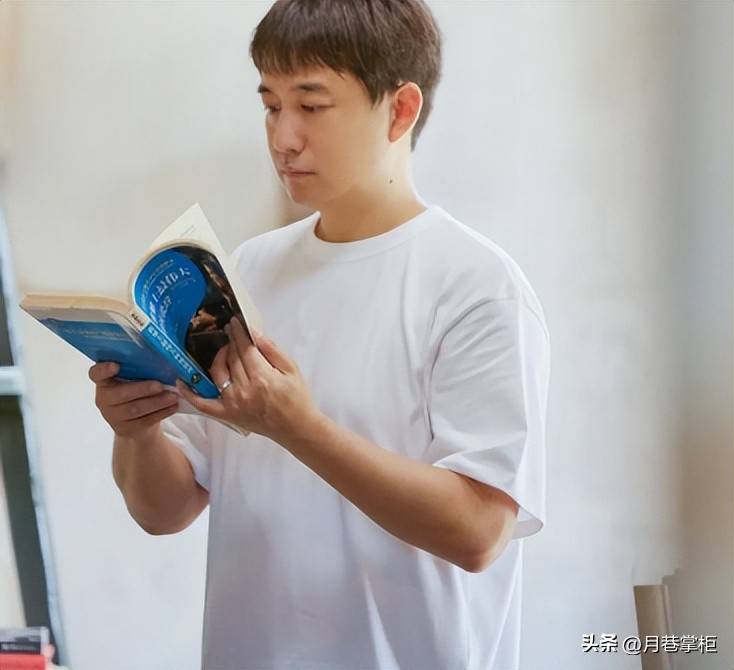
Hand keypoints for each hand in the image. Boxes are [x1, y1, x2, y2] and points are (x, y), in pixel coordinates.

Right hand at [89, 362, 178, 440]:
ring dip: (156, 402)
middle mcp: (103, 399)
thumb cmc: (137, 391)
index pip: (96, 373)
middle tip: (160, 385)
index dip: (104, 370)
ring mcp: (112, 416)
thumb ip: (139, 370)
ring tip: (173, 396)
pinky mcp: (125, 429)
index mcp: (103, 381)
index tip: (116, 365)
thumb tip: (162, 361)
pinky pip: (144, 421)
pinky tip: (173, 406)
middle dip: (142, 389)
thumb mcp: (134, 379)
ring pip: (135, 409)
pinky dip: (162, 412)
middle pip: (120, 394)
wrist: (137, 421)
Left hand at [176, 316, 322, 443]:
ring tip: (224, 349)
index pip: (245, 349)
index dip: (239, 333)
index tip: (235, 322)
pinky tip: (181, 380)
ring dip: (218, 357)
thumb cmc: (297, 397)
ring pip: (218, 372)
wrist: (295, 427)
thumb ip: (272, 350)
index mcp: (262, 377)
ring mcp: (233, 403)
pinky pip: (203, 403)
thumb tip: (255, 332)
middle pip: (231, 358)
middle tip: (230, 330)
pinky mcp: (227, 414)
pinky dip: (190, 392)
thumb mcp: (292, 369)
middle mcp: (244, 390)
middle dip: (231, 341)